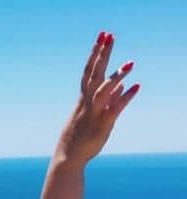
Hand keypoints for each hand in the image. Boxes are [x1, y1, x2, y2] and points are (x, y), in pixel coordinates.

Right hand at [57, 31, 138, 165]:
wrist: (68, 156)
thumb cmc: (79, 136)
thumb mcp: (93, 114)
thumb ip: (109, 99)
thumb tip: (122, 86)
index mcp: (83, 98)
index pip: (89, 70)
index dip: (95, 53)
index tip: (102, 36)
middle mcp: (87, 102)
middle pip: (93, 74)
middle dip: (101, 54)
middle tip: (108, 35)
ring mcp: (94, 112)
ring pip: (103, 90)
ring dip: (116, 76)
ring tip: (131, 63)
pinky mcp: (102, 124)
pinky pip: (114, 109)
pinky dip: (125, 98)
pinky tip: (136, 87)